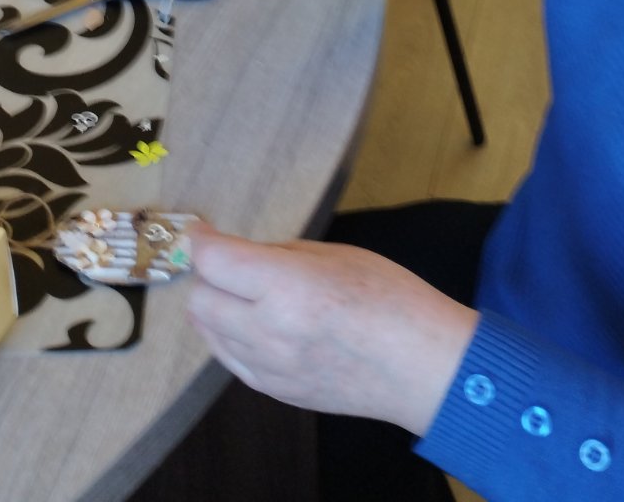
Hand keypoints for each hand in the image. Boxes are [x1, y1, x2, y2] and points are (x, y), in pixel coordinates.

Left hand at [187, 225, 476, 433]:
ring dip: (216, 307)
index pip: (214, 261)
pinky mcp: (275, 392)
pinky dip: (230, 337)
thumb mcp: (337, 255)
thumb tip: (246, 256)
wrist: (423, 368)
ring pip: (209, 334)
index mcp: (288, 287)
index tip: (202, 231)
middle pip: (200, 301)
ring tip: (242, 291)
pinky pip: (230, 361)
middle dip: (207, 275)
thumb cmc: (392, 298)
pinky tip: (254, 323)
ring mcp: (270, 368)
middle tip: (227, 261)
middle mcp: (269, 331)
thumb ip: (283, 254)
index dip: (201, 240)